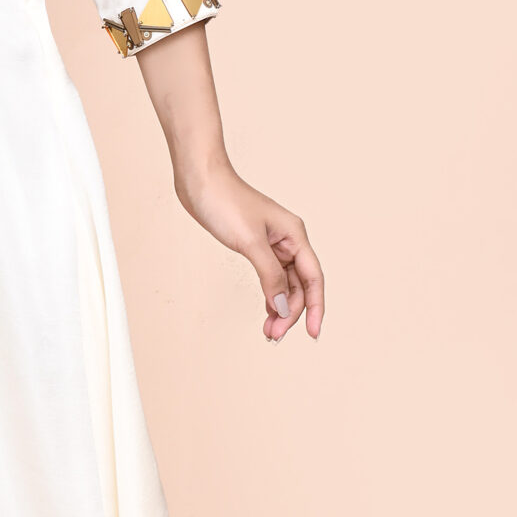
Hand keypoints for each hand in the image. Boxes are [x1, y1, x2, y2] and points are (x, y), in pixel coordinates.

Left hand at [176, 162, 324, 342]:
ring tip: (269, 331)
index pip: (314, 279)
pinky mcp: (255, 246)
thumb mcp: (250, 242)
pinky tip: (266, 312)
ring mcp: (272, 244)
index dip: (316, 308)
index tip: (314, 334)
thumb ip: (270, 275)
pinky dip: (269, 295)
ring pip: (285, 284)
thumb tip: (284, 306)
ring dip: (280, 308)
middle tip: (274, 336)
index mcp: (294, 235)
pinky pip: (270, 277)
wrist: (200, 180)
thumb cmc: (225, 202)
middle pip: (299, 285)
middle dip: (291, 313)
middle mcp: (288, 240)